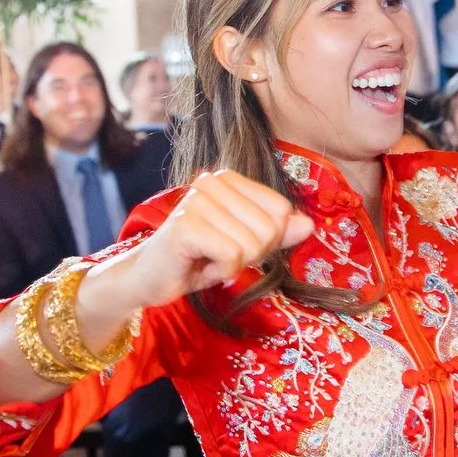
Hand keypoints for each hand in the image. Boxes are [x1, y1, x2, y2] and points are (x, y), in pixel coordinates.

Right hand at [107, 170, 314, 305]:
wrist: (148, 278)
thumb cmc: (197, 258)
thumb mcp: (244, 244)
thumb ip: (277, 232)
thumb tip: (309, 225)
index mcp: (227, 178)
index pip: (281, 210)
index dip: (267, 239)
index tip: (234, 244)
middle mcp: (211, 181)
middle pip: (269, 228)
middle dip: (250, 254)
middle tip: (218, 255)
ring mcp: (196, 201)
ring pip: (251, 244)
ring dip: (232, 264)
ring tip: (206, 259)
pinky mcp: (186, 227)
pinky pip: (232, 256)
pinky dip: (221, 272)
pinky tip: (198, 265)